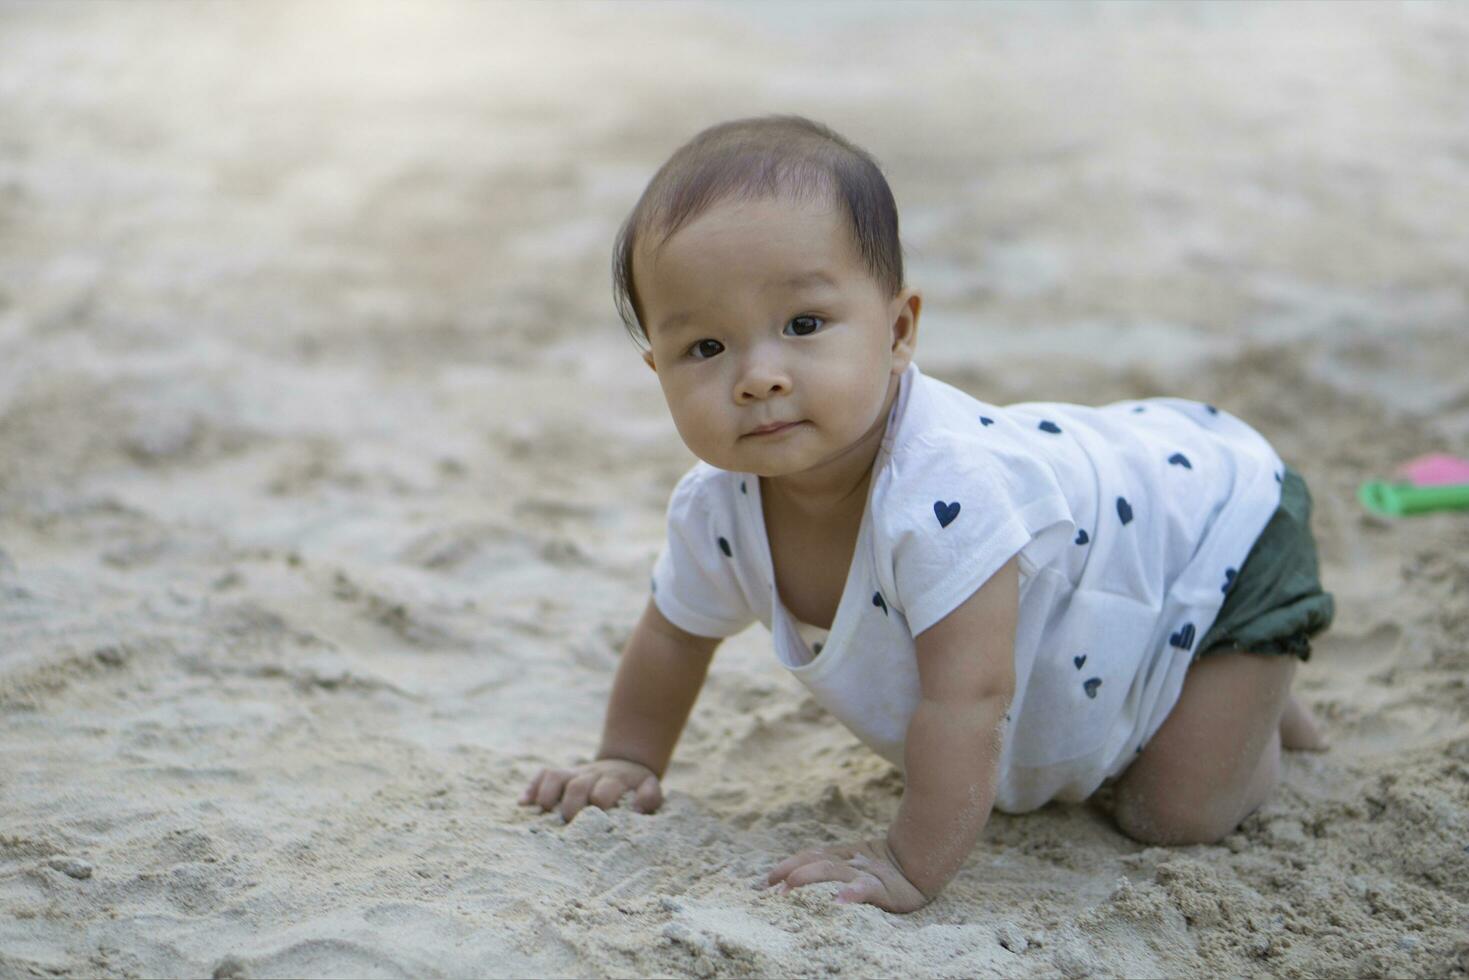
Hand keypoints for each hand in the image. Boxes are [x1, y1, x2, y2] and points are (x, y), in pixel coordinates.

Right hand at [518, 758, 662, 822]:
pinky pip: (544, 774)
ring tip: (544, 812)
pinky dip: (532, 788)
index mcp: (616, 781)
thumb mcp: (649, 789)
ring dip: (548, 795)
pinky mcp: (563, 774)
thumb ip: (650, 797)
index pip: (604, 791)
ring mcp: (576, 773)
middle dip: (572, 805)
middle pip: (577, 785)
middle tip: (570, 824)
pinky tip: (524, 804)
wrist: (626, 763)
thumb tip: (638, 809)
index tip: (599, 823)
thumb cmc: (636, 787)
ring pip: (557, 776)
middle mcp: (593, 775)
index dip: (600, 805)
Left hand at [766, 838, 930, 913]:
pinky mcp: (881, 889)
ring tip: (791, 883)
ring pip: (833, 871)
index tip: (766, 879)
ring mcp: (864, 874)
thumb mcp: (854, 864)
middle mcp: (850, 862)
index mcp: (842, 856)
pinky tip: (839, 901)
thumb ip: (829, 866)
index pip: (810, 856)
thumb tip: (790, 880)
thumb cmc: (883, 871)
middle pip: (816, 861)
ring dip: (811, 876)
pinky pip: (864, 890)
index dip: (788, 864)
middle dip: (791, 870)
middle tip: (769, 883)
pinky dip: (851, 894)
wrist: (921, 865)